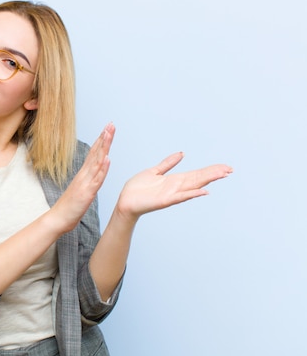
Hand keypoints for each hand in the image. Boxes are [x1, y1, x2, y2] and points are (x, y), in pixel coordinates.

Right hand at [50, 123, 114, 232]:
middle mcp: (84, 175)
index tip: (107, 129)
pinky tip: (107, 158)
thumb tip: (94, 175)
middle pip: (95, 153)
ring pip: (97, 162)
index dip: (101, 141)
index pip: (93, 154)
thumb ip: (87, 182)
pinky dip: (102, 168)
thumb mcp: (80, 191)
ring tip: (109, 134)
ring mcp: (85, 183)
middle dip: (104, 138)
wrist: (58, 219)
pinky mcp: (87, 193)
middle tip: (111, 124)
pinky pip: (97, 179)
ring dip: (104, 147)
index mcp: (83, 175)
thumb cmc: (69, 207)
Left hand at [116, 152, 232, 219]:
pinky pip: (180, 197)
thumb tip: (182, 154)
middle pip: (198, 179)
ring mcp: (172, 194)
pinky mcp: (164, 201)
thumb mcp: (154, 171)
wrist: (125, 201)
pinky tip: (203, 192)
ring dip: (207, 181)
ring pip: (193, 186)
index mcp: (174, 180)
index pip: (197, 173)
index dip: (210, 170)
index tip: (225, 167)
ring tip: (222, 175)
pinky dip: (191, 194)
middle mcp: (176, 187)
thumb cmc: (137, 188)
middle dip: (214, 174)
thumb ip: (168, 163)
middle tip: (230, 169)